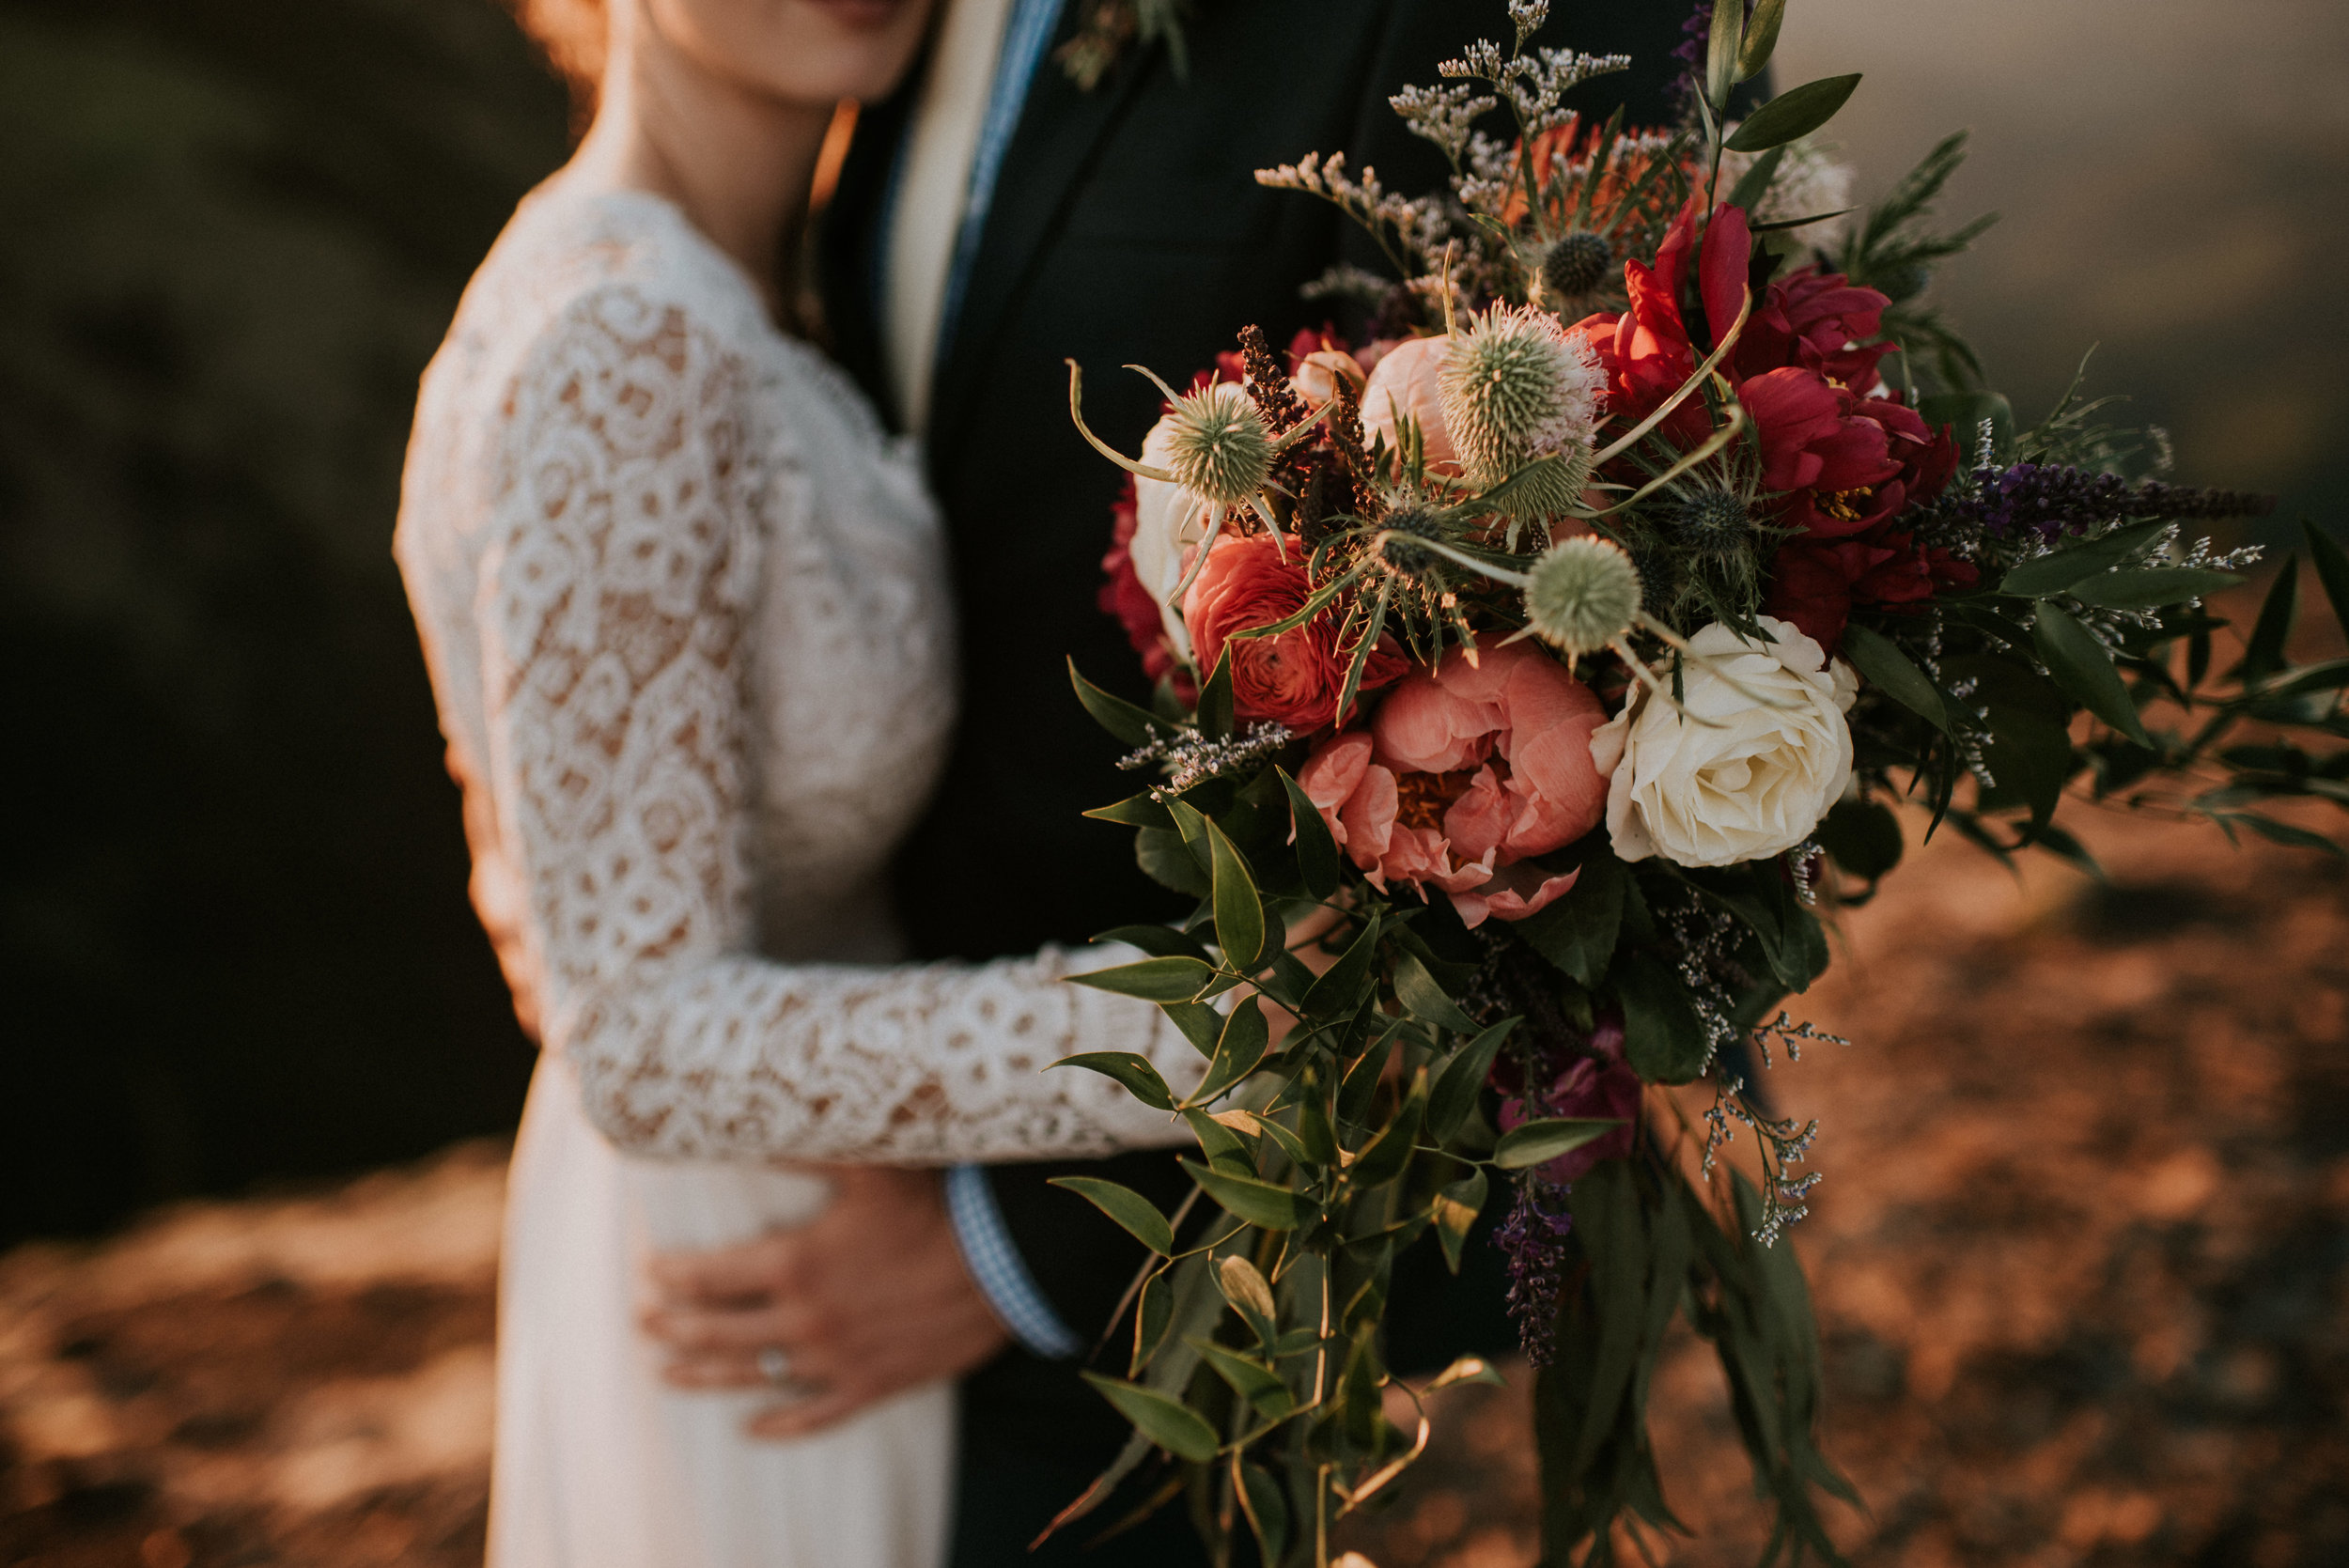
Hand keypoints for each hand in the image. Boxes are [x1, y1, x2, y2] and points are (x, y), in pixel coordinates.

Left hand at [640, 1165, 1008, 1438]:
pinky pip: (811, 1416)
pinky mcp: (869, 1385)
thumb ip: (804, 1146)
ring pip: (751, 1377)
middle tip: (643, 1323)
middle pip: (717, 1332)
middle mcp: (804, 1319)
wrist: (1001, 1267)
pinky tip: (752, 1426)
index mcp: (795, 1263)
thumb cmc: (935, 1208)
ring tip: (667, 1374)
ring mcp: (834, 1360)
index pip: (710, 1276)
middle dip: (672, 1327)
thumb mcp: (869, 1165)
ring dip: (703, 1376)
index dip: (672, 1276)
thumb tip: (753, 1122)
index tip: (650, 1273)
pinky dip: (777, 1424)